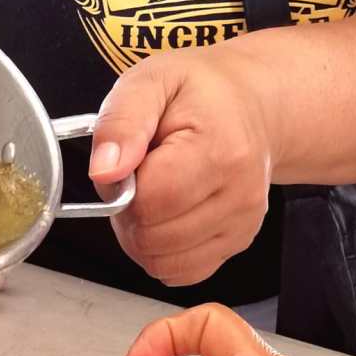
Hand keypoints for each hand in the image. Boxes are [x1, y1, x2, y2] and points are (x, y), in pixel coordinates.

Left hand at [89, 46, 277, 285]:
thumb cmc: (200, 93)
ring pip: (162, 263)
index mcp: (219, 151)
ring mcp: (242, 225)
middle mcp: (239, 196)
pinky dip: (161, 252)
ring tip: (155, 194)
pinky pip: (179, 273)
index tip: (132, 162)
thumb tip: (104, 171)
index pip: (149, 202)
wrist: (251, 105)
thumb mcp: (150, 83)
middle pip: (152, 239)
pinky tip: (168, 216)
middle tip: (141, 178)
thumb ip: (121, 123)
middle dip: (131, 214)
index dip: (123, 188)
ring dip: (142, 236)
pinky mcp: (236, 244)